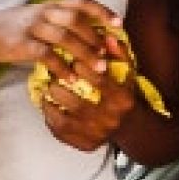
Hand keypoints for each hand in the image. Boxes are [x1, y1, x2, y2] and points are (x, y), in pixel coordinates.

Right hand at [0, 0, 114, 71]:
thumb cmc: (21, 28)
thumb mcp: (44, 18)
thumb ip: (66, 23)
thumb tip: (98, 37)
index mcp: (53, 5)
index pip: (81, 2)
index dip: (102, 11)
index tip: (119, 23)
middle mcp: (44, 12)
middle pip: (76, 20)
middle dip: (95, 37)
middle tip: (108, 54)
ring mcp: (33, 27)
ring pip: (64, 37)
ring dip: (84, 54)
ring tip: (98, 69)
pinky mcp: (23, 43)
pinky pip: (46, 55)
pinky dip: (62, 68)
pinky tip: (72, 79)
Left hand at [29, 1, 139, 150]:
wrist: (131, 127)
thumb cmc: (124, 94)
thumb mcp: (127, 73)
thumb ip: (118, 54)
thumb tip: (108, 36)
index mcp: (124, 101)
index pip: (102, 84)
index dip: (86, 70)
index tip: (75, 62)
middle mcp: (112, 121)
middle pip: (82, 105)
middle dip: (63, 89)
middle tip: (53, 76)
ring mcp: (98, 135)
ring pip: (68, 120)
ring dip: (55, 102)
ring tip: (48, 88)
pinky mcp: (86, 144)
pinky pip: (61, 132)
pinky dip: (50, 117)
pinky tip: (47, 104)